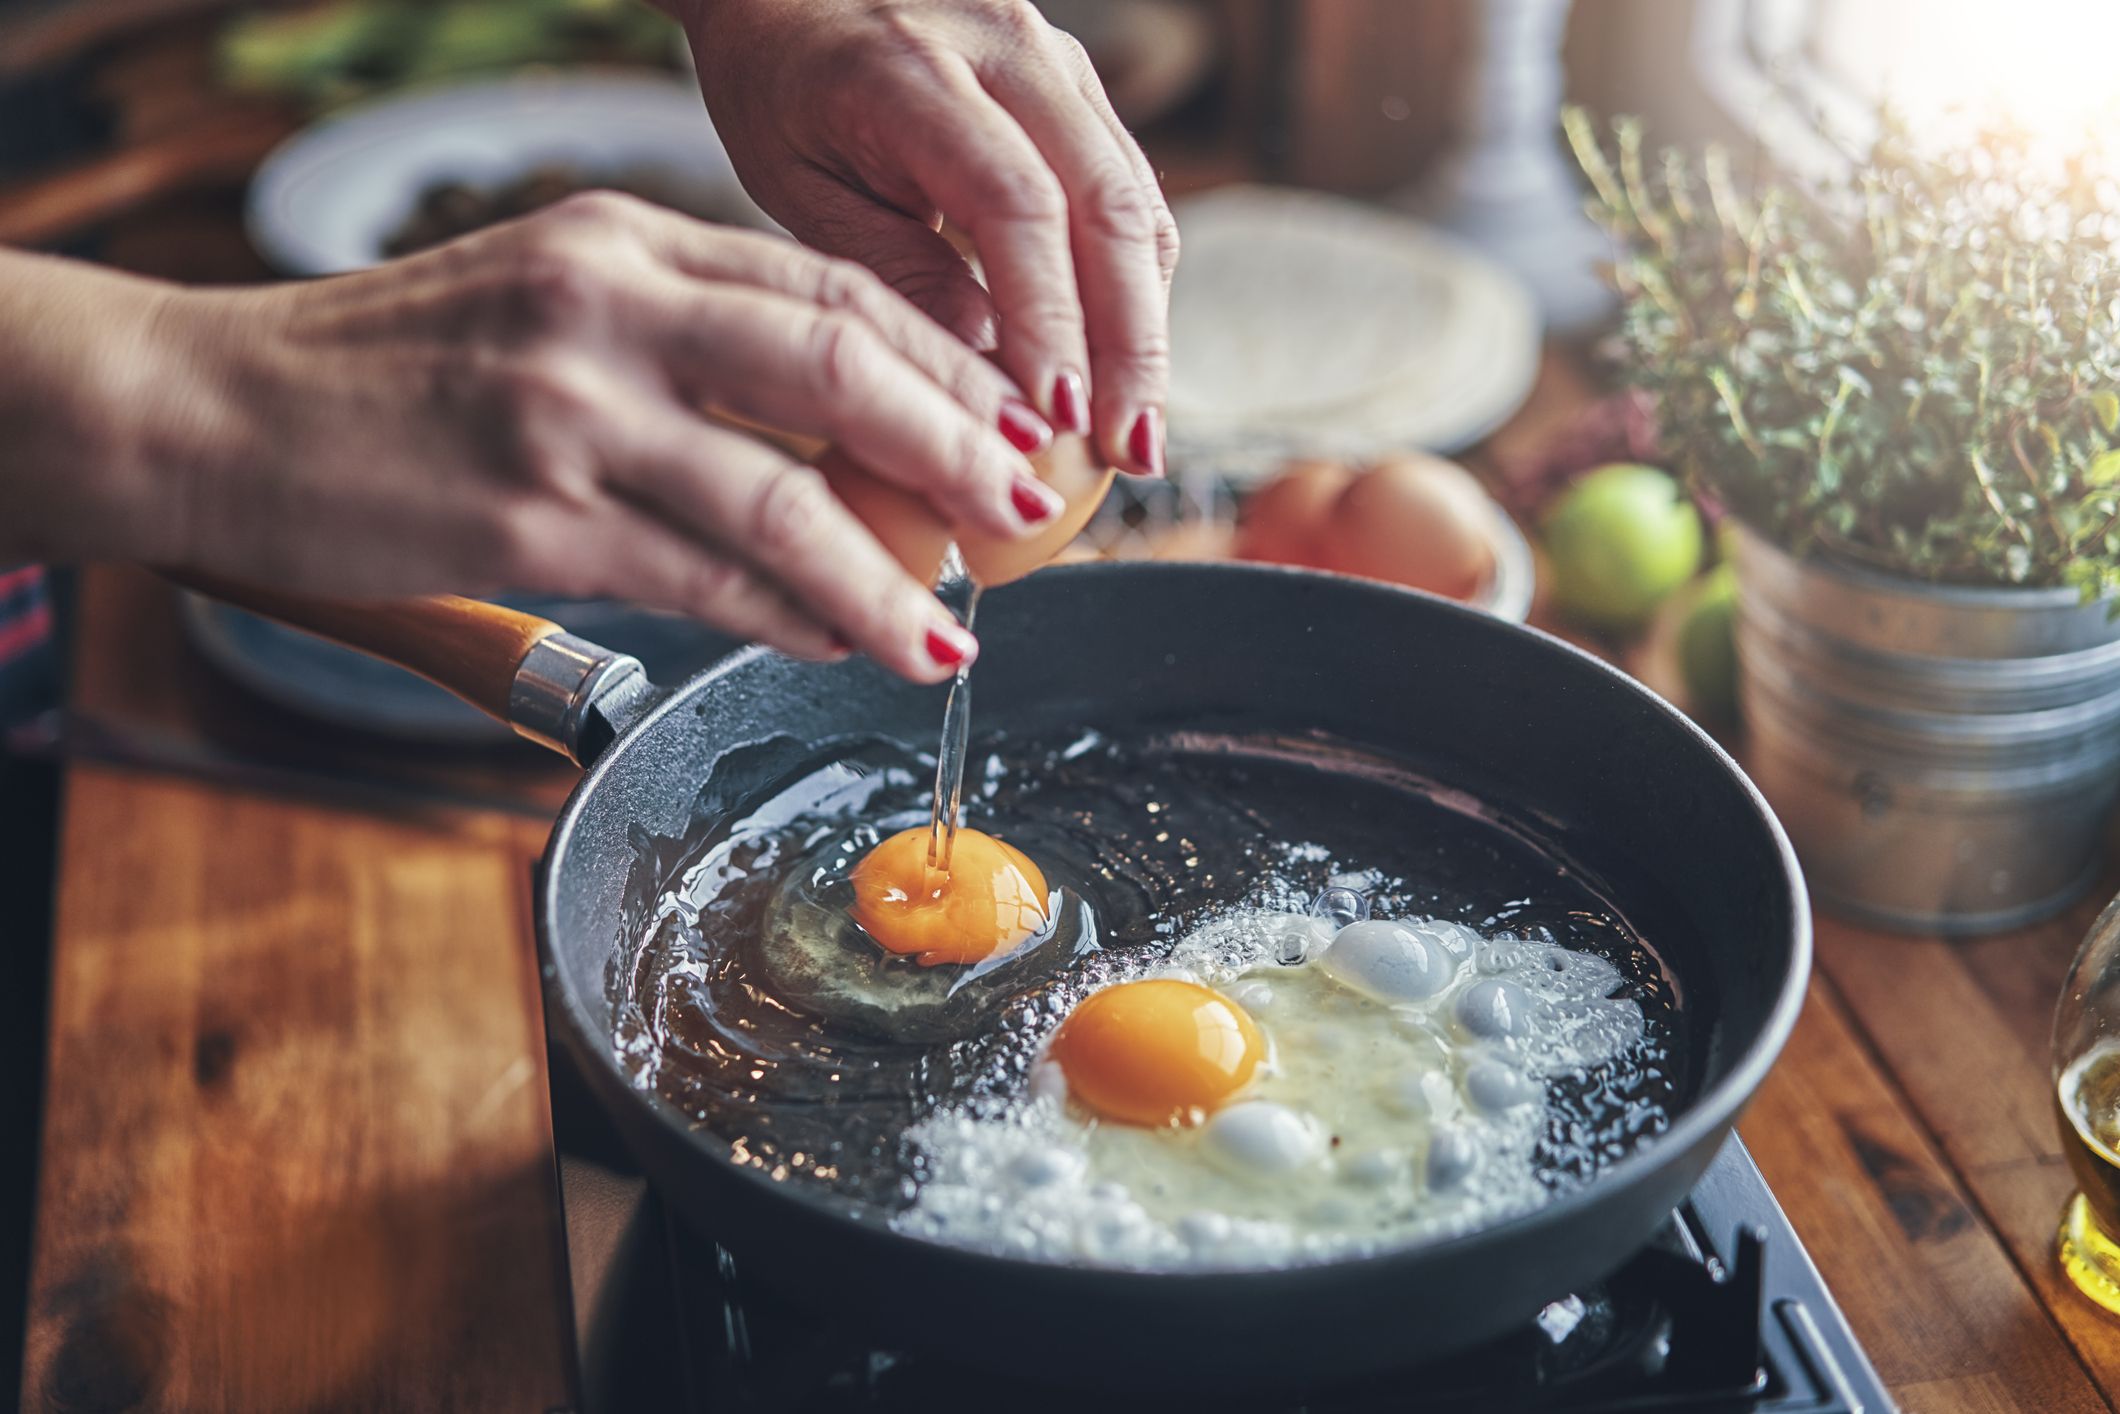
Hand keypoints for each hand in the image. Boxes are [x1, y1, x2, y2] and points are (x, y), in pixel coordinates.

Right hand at [0, 195, 1069, 681]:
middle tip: (1024, 510)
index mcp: (621, 240)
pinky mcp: (531, 520)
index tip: (1006, 421)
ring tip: (948, 631)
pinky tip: (837, 641)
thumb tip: (829, 432)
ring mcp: (568, 412)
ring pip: (785, 495)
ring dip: (887, 577)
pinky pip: (703, 578)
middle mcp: (605, 306)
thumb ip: (678, 340)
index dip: (941, 362)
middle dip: (957, 446)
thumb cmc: (387, 368)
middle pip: (837, 364)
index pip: (826, 287)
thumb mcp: (544, 300)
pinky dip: (788, 617)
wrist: (211, 407)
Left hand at [677, 0, 1178, 475]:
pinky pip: (1129, 196)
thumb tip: (987, 376)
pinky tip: (1121, 368)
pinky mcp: (1079, 88)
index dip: (1051, 320)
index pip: (1017, 204)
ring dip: (1146, 328)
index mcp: (914, 71)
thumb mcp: (799, 185)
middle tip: (1130, 451)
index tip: (1058, 419)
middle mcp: (1008, 50)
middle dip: (1130, 345)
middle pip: (1107, 207)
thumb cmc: (778, 87)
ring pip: (1136, 205)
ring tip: (1137, 430)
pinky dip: (1134, 289)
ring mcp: (1057, 61)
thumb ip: (891, 270)